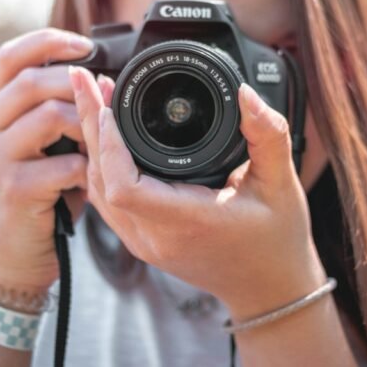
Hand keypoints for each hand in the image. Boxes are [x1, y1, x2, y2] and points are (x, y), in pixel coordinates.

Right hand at [0, 28, 109, 291]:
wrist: (12, 256)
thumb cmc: (36, 194)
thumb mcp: (38, 144)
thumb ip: (53, 108)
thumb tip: (100, 75)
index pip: (11, 55)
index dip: (51, 41)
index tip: (87, 45)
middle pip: (34, 79)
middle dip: (78, 84)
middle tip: (106, 99)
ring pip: (51, 115)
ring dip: (88, 125)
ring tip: (100, 141)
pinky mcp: (12, 188)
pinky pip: (65, 162)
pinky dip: (87, 168)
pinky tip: (90, 178)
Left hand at [69, 65, 327, 318]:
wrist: (270, 288)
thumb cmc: (277, 239)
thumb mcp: (281, 182)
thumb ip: (268, 134)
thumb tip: (246, 94)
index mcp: (187, 221)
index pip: (124, 185)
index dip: (108, 143)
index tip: (110, 104)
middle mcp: (156, 237)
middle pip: (100, 179)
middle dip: (89, 124)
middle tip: (85, 80)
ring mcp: (144, 243)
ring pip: (96, 189)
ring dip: (90, 141)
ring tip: (91, 96)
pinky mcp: (142, 241)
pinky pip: (105, 200)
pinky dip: (98, 163)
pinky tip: (102, 134)